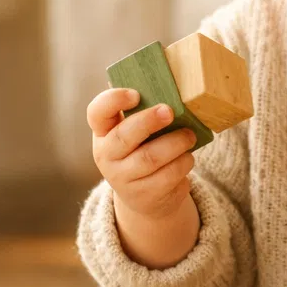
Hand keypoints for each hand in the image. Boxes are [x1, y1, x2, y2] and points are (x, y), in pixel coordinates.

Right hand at [87, 88, 197, 219]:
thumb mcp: (135, 132)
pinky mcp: (143, 196)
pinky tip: (187, 157)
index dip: (113, 100)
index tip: (136, 94)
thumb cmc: (141, 150)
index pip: (97, 112)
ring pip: (151, 157)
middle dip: (150, 121)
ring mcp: (122, 179)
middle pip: (125, 136)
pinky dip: (183, 163)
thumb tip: (168, 90)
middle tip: (170, 111)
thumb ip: (143, 112)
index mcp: (102, 132)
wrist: (144, 196)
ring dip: (176, 143)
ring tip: (189, 136)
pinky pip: (168, 175)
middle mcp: (106, 156)